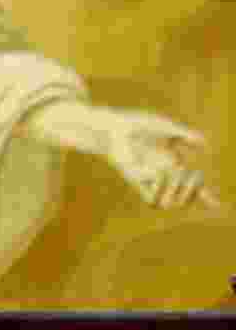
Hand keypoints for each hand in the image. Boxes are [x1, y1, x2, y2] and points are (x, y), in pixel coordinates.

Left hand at [99, 108, 218, 208]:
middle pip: (185, 200)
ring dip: (177, 190)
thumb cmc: (137, 124)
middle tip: (193, 173)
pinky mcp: (134, 182)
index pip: (192, 187)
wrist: (113, 125)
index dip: (206, 198)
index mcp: (172, 166)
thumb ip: (183, 135)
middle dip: (194, 189)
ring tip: (175, 171)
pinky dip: (158, 189)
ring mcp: (148, 181)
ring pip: (170, 204)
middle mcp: (162, 178)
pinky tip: (156, 173)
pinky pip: (150, 200)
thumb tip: (204, 142)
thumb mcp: (164, 127)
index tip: (217, 205)